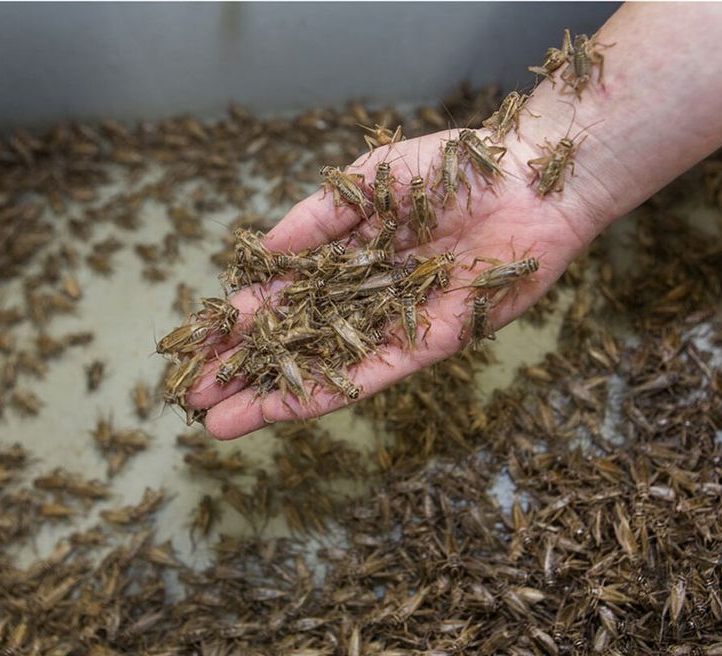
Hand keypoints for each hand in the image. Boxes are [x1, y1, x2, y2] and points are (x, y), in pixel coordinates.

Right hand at [188, 121, 601, 439]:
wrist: (529, 182)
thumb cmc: (455, 168)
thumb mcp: (367, 183)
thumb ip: (315, 219)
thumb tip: (262, 253)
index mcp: (350, 258)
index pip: (283, 298)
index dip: (241, 323)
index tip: (198, 344)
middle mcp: (367, 299)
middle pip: (295, 342)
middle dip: (244, 369)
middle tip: (192, 395)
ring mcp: (396, 325)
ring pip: (323, 368)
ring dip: (271, 396)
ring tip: (218, 420)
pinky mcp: (430, 344)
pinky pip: (370, 374)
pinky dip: (324, 392)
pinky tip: (282, 411)